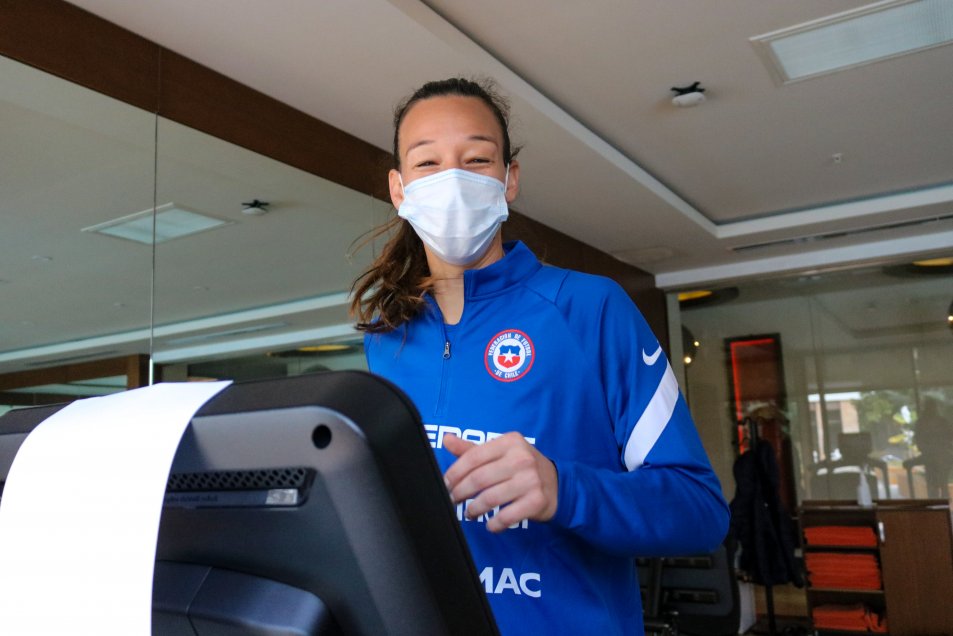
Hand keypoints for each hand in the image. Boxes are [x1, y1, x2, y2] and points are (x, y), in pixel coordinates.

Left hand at [443, 432, 557, 532]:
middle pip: (479, 478)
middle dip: (460, 492)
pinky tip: (490, 524)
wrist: (557, 484)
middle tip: (453, 500)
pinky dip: (494, 524)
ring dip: (474, 509)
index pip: (473, 457)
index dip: (455, 473)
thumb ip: (472, 449)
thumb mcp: (501, 452)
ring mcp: (530, 480)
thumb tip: (446, 439)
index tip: (446, 484)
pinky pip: (507, 516)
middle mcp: (521, 458)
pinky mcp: (537, 501)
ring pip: (490, 498)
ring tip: (470, 513)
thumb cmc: (522, 467)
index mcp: (510, 442)